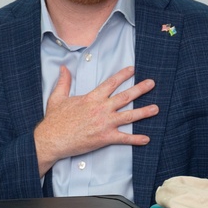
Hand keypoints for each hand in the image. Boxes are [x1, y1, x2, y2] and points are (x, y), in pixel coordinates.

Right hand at [34, 65, 157, 171]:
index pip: (111, 83)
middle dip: (140, 89)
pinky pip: (124, 138)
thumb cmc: (54, 120)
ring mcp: (104, 123)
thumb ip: (63, 82)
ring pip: (129, 116)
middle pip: (125, 96)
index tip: (133, 69)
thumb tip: (63, 68)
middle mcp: (101, 109)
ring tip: (156, 108)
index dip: (123, 75)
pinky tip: (146, 138)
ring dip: (144, 112)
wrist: (51, 139)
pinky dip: (136, 139)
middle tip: (152, 83)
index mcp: (92, 98)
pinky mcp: (104, 138)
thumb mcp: (57, 97)